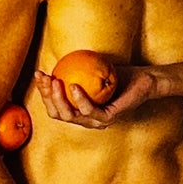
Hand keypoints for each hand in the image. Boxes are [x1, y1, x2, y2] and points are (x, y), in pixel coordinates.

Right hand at [33, 61, 160, 128]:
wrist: (143, 80)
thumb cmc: (117, 74)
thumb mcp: (90, 70)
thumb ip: (73, 70)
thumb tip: (50, 62)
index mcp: (78, 111)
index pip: (54, 106)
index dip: (43, 92)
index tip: (39, 74)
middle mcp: (85, 120)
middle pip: (57, 113)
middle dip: (47, 96)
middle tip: (45, 78)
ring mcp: (96, 121)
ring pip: (70, 115)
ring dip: (59, 98)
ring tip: (55, 81)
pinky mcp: (109, 118)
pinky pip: (90, 111)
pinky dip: (80, 99)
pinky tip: (73, 86)